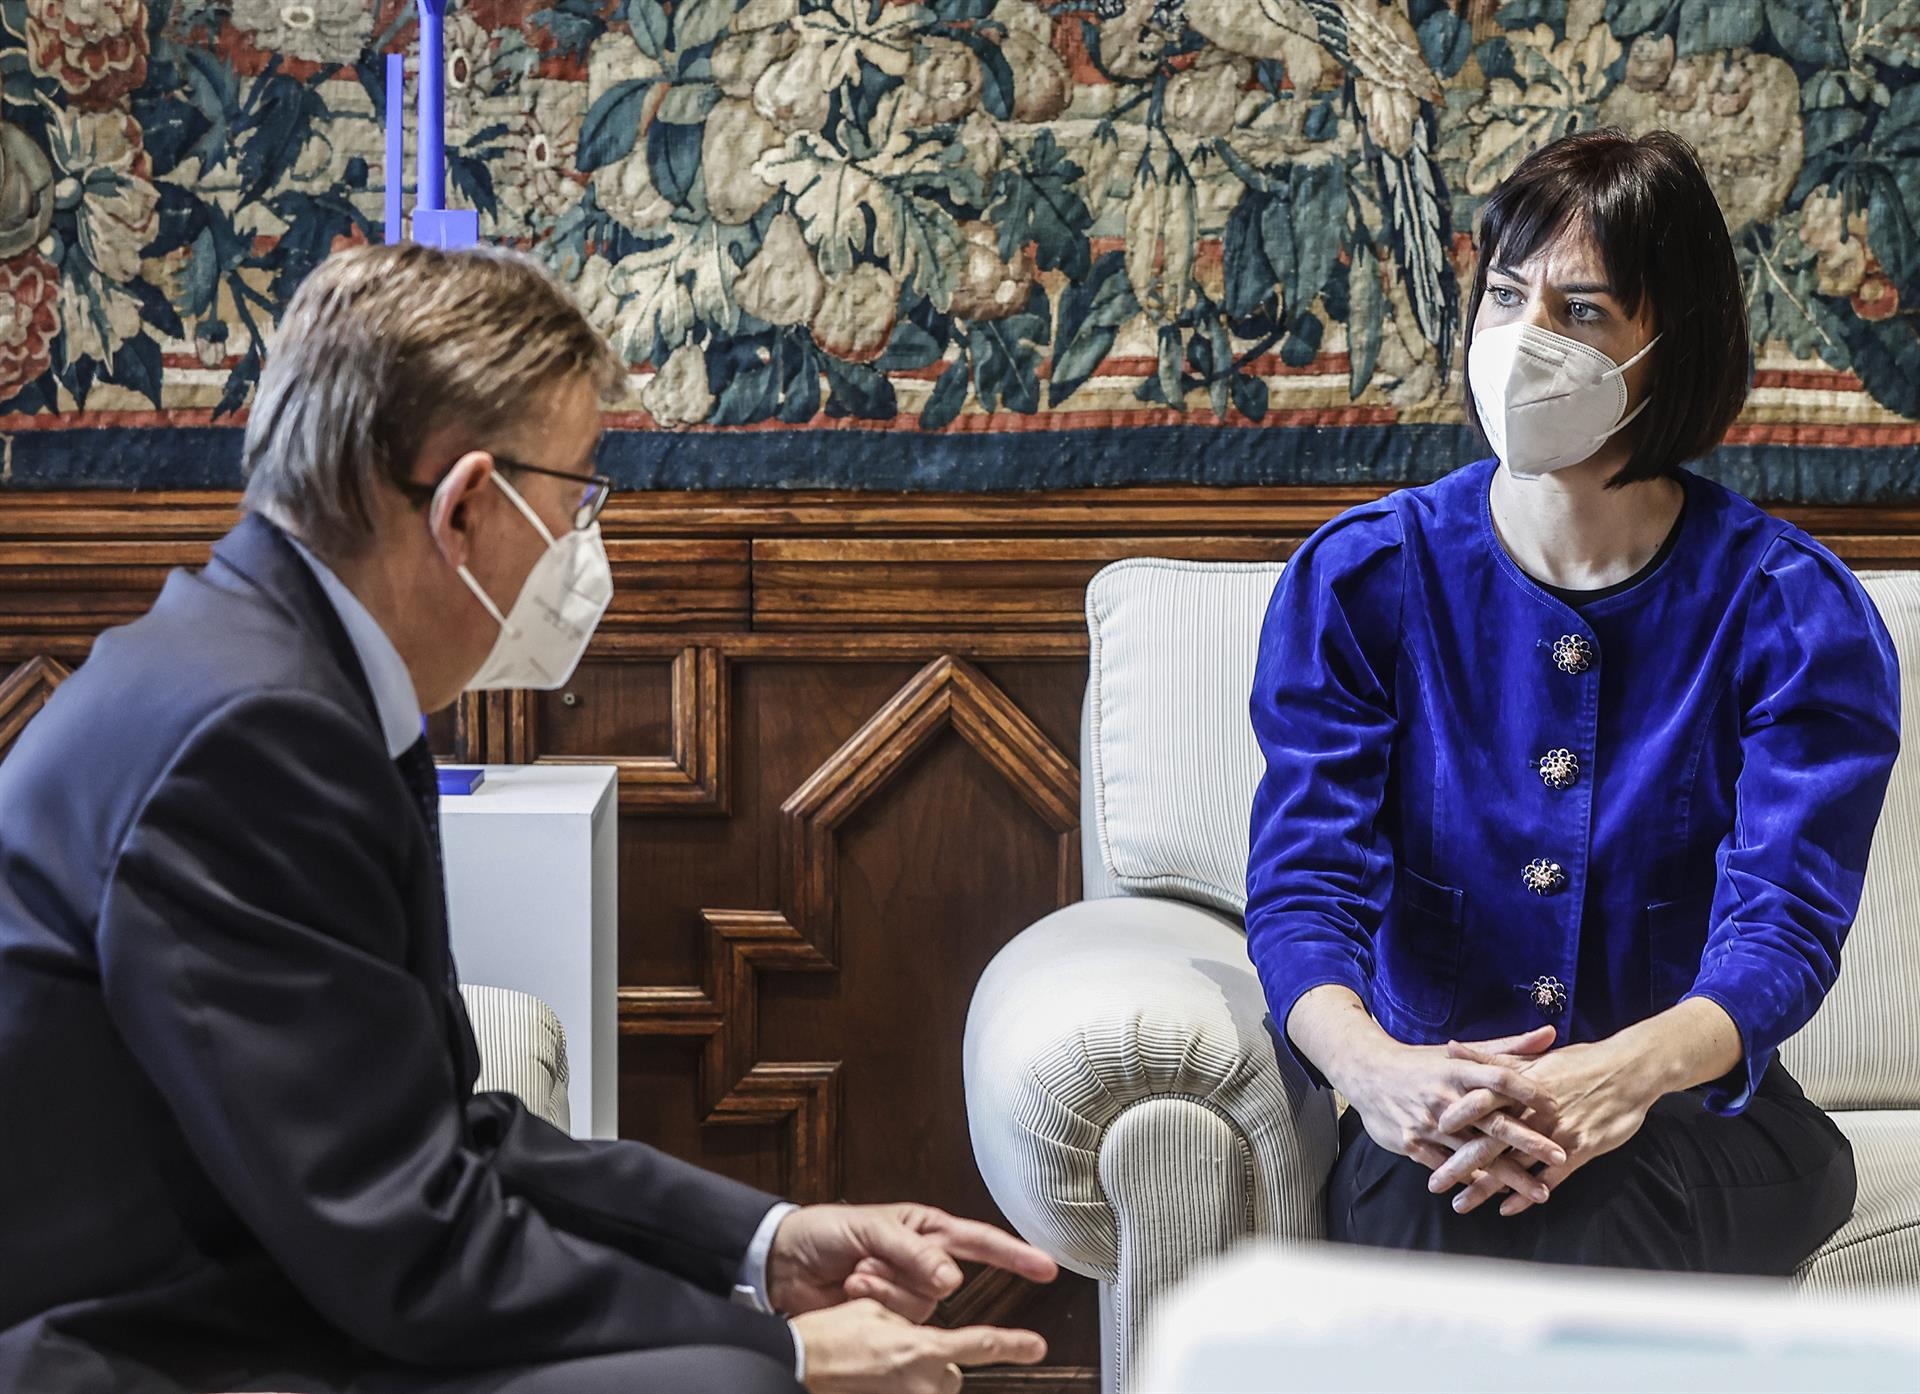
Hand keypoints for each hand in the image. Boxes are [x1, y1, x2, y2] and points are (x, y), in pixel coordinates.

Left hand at [767, 1203, 1058, 1320]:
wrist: (782, 1262)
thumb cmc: (822, 1232)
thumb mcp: (869, 1229)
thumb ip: (913, 1251)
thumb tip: (952, 1278)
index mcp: (924, 1229)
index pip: (981, 1241)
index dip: (1015, 1255)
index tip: (1046, 1266)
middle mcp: (921, 1262)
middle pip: (947, 1282)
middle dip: (911, 1276)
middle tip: (871, 1262)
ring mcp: (904, 1292)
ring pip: (924, 1307)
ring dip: (887, 1292)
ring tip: (857, 1274)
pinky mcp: (887, 1319)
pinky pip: (901, 1323)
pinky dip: (876, 1307)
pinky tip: (853, 1292)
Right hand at [793, 1297, 1045, 1393]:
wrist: (798, 1364)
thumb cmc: (831, 1337)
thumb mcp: (876, 1310)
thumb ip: (909, 1318)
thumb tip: (921, 1323)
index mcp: (923, 1348)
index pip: (982, 1344)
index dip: (1014, 1345)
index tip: (1037, 1346)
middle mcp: (922, 1381)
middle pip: (951, 1374)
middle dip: (938, 1364)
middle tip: (906, 1352)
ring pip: (933, 1387)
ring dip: (919, 1378)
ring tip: (884, 1364)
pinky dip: (902, 1385)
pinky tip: (879, 1376)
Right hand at [1334, 1026, 1564, 1208]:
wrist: (1365, 1071)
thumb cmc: (1420, 1064)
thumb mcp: (1459, 1052)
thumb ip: (1507, 1047)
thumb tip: (1549, 1033)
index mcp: (1458, 1069)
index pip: (1499, 1077)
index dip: (1529, 1090)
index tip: (1556, 1106)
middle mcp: (1444, 1097)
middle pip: (1492, 1121)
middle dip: (1529, 1142)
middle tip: (1561, 1157)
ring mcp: (1427, 1122)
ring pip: (1473, 1152)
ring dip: (1508, 1175)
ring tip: (1539, 1192)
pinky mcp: (1411, 1142)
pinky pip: (1444, 1166)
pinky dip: (1469, 1181)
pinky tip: (1494, 1194)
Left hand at [1434, 1036, 1660, 1215]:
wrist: (1629, 1069)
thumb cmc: (1579, 1062)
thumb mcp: (1534, 1057)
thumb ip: (1492, 1059)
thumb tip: (1453, 1046)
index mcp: (1519, 1085)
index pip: (1478, 1102)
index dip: (1453, 1119)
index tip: (1426, 1133)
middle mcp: (1533, 1110)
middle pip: (1489, 1141)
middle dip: (1459, 1165)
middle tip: (1434, 1184)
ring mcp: (1557, 1131)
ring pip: (1514, 1164)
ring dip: (1487, 1187)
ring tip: (1462, 1204)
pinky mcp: (1580, 1148)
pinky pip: (1548, 1177)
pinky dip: (1526, 1194)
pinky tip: (1506, 1208)